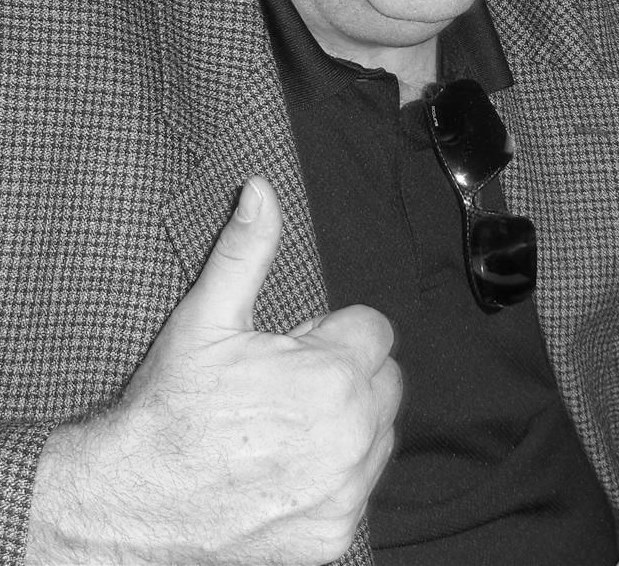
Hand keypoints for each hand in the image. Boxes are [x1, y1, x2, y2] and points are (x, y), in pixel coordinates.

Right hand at [28, 177, 400, 565]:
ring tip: (283, 425)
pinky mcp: (335, 534)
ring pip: (379, 432)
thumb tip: (262, 187)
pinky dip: (335, 476)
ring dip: (348, 423)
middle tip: (284, 386)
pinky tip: (284, 468)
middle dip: (345, 374)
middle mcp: (352, 435)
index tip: (292, 348)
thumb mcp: (206, 316)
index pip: (374, 331)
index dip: (329, 334)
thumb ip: (247, 247)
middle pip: (384, 381)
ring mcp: (346, 490)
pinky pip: (361, 487)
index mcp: (332, 375)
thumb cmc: (173, 404)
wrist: (135, 499)